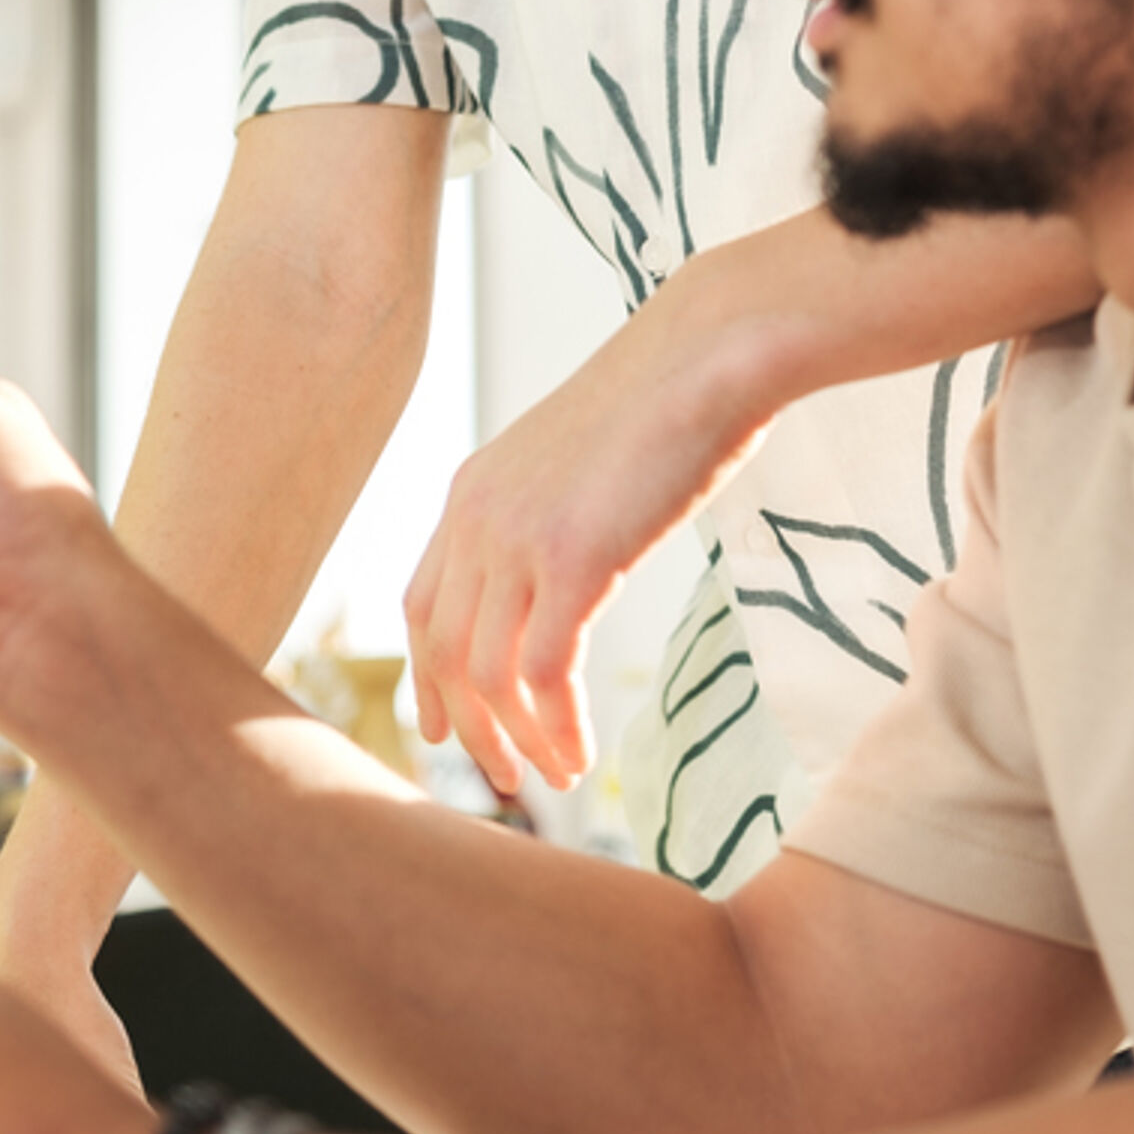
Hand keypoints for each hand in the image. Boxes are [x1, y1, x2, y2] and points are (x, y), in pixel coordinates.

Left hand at [401, 276, 772, 794]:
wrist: (711, 351)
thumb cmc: (669, 402)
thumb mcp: (579, 458)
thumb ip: (551, 509)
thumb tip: (566, 565)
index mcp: (471, 491)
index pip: (422, 605)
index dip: (427, 677)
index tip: (445, 731)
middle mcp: (477, 517)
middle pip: (444, 652)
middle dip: (470, 729)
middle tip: (505, 782)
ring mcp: (520, 537)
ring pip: (489, 675)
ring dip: (517, 740)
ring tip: (554, 777)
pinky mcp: (575, 559)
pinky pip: (545, 675)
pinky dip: (557, 728)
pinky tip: (583, 755)